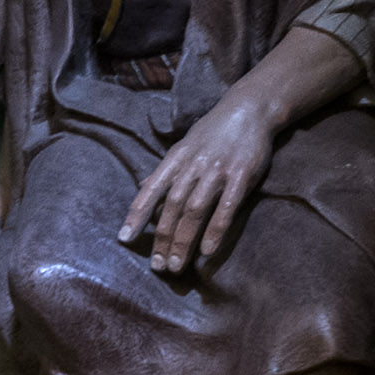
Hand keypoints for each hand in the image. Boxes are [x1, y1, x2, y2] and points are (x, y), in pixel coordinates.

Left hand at [121, 99, 278, 278]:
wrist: (249, 108)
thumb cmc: (213, 131)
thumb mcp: (184, 146)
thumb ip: (165, 171)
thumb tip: (141, 189)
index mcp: (176, 158)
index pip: (151, 190)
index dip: (137, 214)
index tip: (124, 239)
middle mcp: (194, 165)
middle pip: (173, 206)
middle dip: (162, 238)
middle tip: (158, 266)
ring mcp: (218, 170)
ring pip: (195, 210)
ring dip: (184, 239)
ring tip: (176, 265)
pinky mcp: (242, 175)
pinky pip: (227, 207)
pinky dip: (216, 229)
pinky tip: (207, 251)